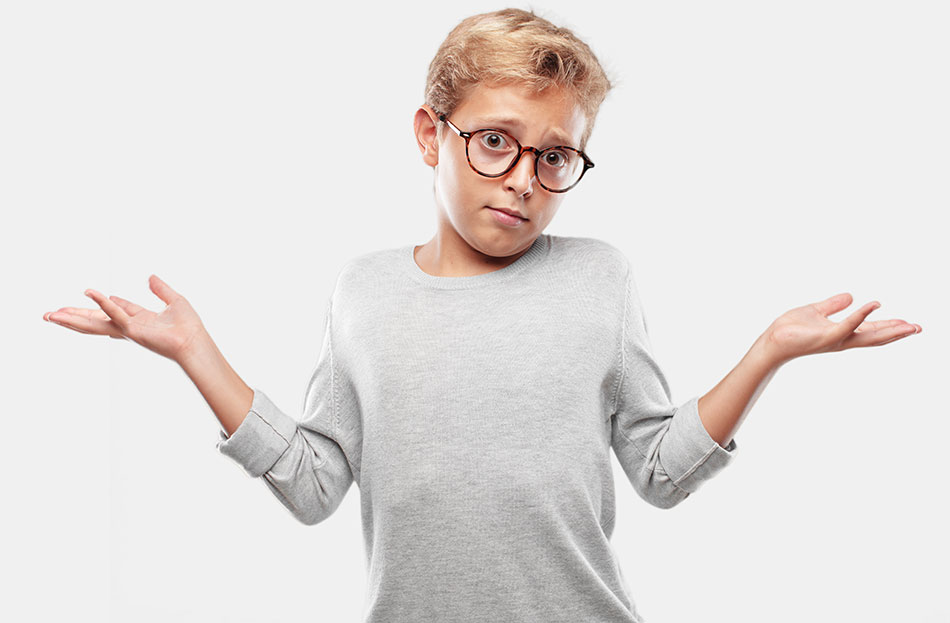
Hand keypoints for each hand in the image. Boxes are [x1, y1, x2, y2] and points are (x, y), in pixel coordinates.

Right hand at [43, 274, 210, 363]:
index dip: (102, 303)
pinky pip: (114, 314)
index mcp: (139, 320)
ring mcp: (128, 330)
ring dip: (72, 318)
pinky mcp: (132, 330)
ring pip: (95, 323)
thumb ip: (161, 289)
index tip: (89, 294)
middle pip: (96, 320)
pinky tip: (89, 294)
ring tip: (51, 315)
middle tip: (51, 314)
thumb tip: (151, 276)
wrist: (194, 341)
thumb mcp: (174, 300)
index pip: (115, 309)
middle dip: (74, 317)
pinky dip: (102, 303)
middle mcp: (130, 326)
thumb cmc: (189, 326)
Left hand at [762, 292, 920, 364]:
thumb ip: (834, 305)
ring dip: (888, 329)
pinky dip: (861, 315)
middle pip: (875, 337)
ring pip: (867, 334)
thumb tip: (851, 296)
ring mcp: (836, 339)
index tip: (909, 324)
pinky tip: (873, 305)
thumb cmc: (791, 329)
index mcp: (841, 333)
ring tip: (908, 325)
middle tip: (918, 328)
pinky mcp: (826, 336)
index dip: (890, 327)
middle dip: (897, 333)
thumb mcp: (816, 311)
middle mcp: (842, 339)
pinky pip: (847, 324)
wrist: (773, 341)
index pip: (871, 330)